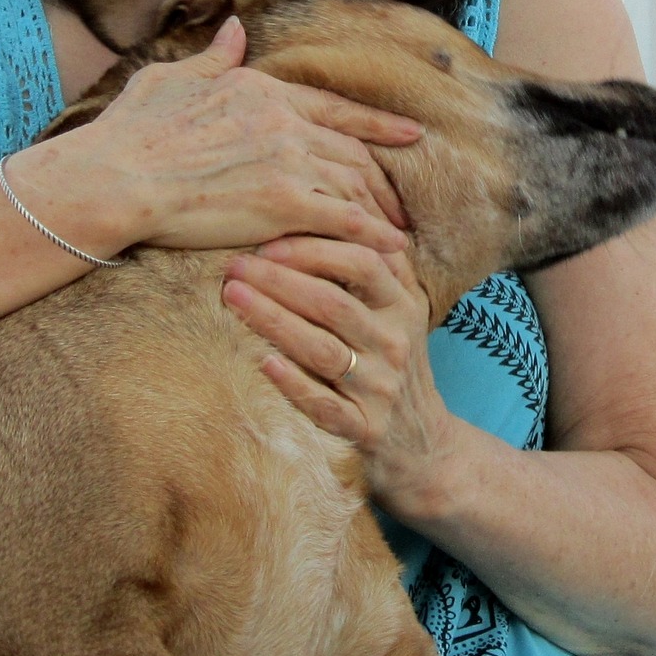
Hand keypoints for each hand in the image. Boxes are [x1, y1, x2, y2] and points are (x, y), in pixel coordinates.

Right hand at [20, 17, 420, 256]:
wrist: (115, 177)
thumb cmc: (131, 132)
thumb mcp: (172, 77)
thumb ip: (214, 57)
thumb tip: (237, 26)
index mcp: (262, 89)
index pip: (334, 108)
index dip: (376, 124)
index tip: (409, 134)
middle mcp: (284, 120)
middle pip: (353, 150)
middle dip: (386, 177)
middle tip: (405, 201)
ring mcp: (287, 160)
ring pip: (354, 183)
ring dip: (381, 209)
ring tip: (399, 232)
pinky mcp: (283, 202)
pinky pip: (344, 219)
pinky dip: (372, 235)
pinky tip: (391, 250)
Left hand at [221, 236, 458, 517]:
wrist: (423, 446)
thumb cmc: (392, 364)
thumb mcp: (396, 312)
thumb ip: (372, 268)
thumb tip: (325, 209)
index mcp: (403, 304)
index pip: (361, 262)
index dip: (312, 248)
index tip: (266, 241)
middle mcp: (396, 342)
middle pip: (333, 302)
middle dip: (279, 280)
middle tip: (233, 266)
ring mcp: (382, 388)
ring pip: (324, 350)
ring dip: (274, 322)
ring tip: (232, 299)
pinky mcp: (366, 429)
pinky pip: (324, 406)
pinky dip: (293, 384)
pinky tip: (262, 363)